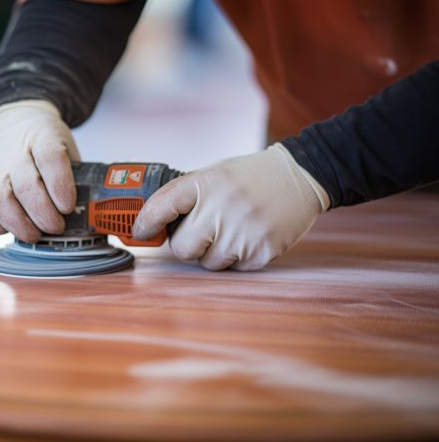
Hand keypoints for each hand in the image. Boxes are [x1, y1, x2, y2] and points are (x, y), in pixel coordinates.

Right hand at [0, 100, 79, 241]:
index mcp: (41, 136)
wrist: (9, 122)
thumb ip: (73, 173)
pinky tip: (8, 227)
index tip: (67, 207)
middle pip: (27, 186)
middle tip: (56, 227)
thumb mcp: (64, 144)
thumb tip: (83, 212)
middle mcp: (12, 151)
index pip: (51, 159)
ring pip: (0, 201)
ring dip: (20, 225)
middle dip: (44, 215)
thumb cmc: (42, 142)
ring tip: (34, 234)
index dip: (61, 187)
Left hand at [132, 144, 329, 270]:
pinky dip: (236, 257)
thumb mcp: (213, 173)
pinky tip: (247, 235)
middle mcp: (223, 207)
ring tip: (230, 228)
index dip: (146, 223)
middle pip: (182, 248)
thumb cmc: (249, 177)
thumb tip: (149, 221)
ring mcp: (244, 231)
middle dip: (186, 244)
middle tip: (199, 231)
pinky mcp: (262, 250)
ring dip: (213, 252)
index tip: (139, 232)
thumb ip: (184, 195)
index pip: (162, 207)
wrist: (301, 176)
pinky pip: (233, 269)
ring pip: (208, 262)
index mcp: (206, 183)